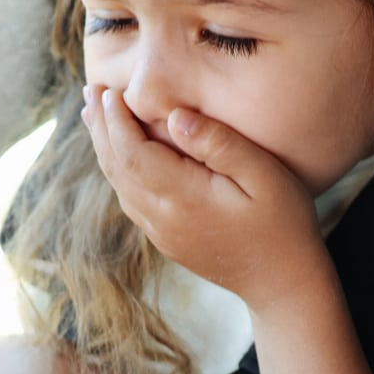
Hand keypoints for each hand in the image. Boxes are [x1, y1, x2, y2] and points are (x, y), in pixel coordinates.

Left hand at [81, 86, 326, 311]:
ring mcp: (161, 233)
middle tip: (90, 91)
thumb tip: (176, 116)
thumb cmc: (282, 223)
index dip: (116, 120)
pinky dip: (118, 171)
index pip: (132, 153)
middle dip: (101, 128)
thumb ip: (219, 144)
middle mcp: (163, 219)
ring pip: (120, 185)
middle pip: (117, 167)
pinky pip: (131, 201)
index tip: (108, 91)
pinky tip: (120, 154)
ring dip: (105, 148)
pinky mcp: (167, 240)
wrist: (283, 282)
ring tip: (95, 116)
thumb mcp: (264, 176)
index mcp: (184, 198)